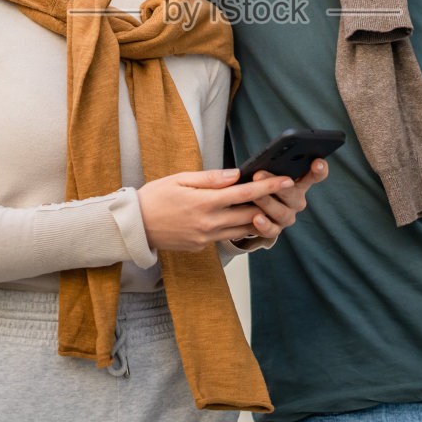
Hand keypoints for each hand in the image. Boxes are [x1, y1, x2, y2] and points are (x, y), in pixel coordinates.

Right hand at [137, 169, 293, 251]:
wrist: (134, 226)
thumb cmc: (154, 197)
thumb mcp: (179, 179)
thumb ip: (210, 178)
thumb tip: (236, 174)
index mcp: (204, 202)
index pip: (245, 193)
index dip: (268, 186)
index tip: (287, 180)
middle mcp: (209, 223)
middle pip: (251, 215)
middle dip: (270, 205)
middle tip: (284, 194)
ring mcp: (206, 238)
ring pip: (242, 231)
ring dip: (258, 219)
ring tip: (269, 206)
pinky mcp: (201, 247)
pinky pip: (226, 237)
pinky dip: (238, 228)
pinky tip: (242, 218)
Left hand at [246, 159, 328, 243]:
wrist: (250, 208)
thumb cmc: (262, 184)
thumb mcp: (266, 173)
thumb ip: (267, 167)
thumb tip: (258, 163)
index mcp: (299, 183)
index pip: (315, 176)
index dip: (319, 170)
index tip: (317, 162)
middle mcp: (297, 201)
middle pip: (293, 194)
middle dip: (277, 184)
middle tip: (259, 174)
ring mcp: (287, 217)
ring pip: (281, 212)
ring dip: (267, 203)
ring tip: (254, 196)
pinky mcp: (275, 230)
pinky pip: (272, 230)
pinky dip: (265, 225)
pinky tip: (257, 218)